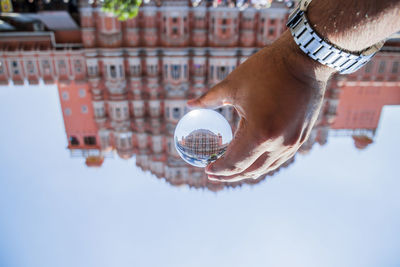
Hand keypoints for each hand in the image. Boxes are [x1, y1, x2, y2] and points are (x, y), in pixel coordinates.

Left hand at [187, 31, 333, 181]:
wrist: (305, 60)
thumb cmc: (266, 69)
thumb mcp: (233, 84)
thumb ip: (209, 99)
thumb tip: (190, 105)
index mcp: (259, 133)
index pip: (234, 163)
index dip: (219, 169)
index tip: (207, 170)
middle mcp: (277, 144)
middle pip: (249, 171)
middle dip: (229, 175)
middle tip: (215, 174)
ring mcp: (292, 142)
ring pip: (266, 168)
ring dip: (246, 172)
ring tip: (231, 171)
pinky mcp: (300, 137)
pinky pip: (278, 159)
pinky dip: (262, 164)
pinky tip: (252, 160)